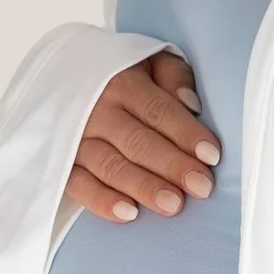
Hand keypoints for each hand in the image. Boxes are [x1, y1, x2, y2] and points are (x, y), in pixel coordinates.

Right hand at [64, 49, 220, 225]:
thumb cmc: (121, 75)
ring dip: (143, 186)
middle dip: (172, 165)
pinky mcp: (62, 163)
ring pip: (111, 165)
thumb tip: (190, 103)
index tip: (212, 156)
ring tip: (172, 204)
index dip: (186, 133)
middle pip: (138, 141)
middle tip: (201, 187)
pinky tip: (129, 213)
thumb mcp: (150, 60)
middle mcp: (97, 110)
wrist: (61, 74)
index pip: (158, 110)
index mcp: (122, 82)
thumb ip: (174, 76)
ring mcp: (75, 138)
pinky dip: (101, 200)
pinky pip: (78, 184)